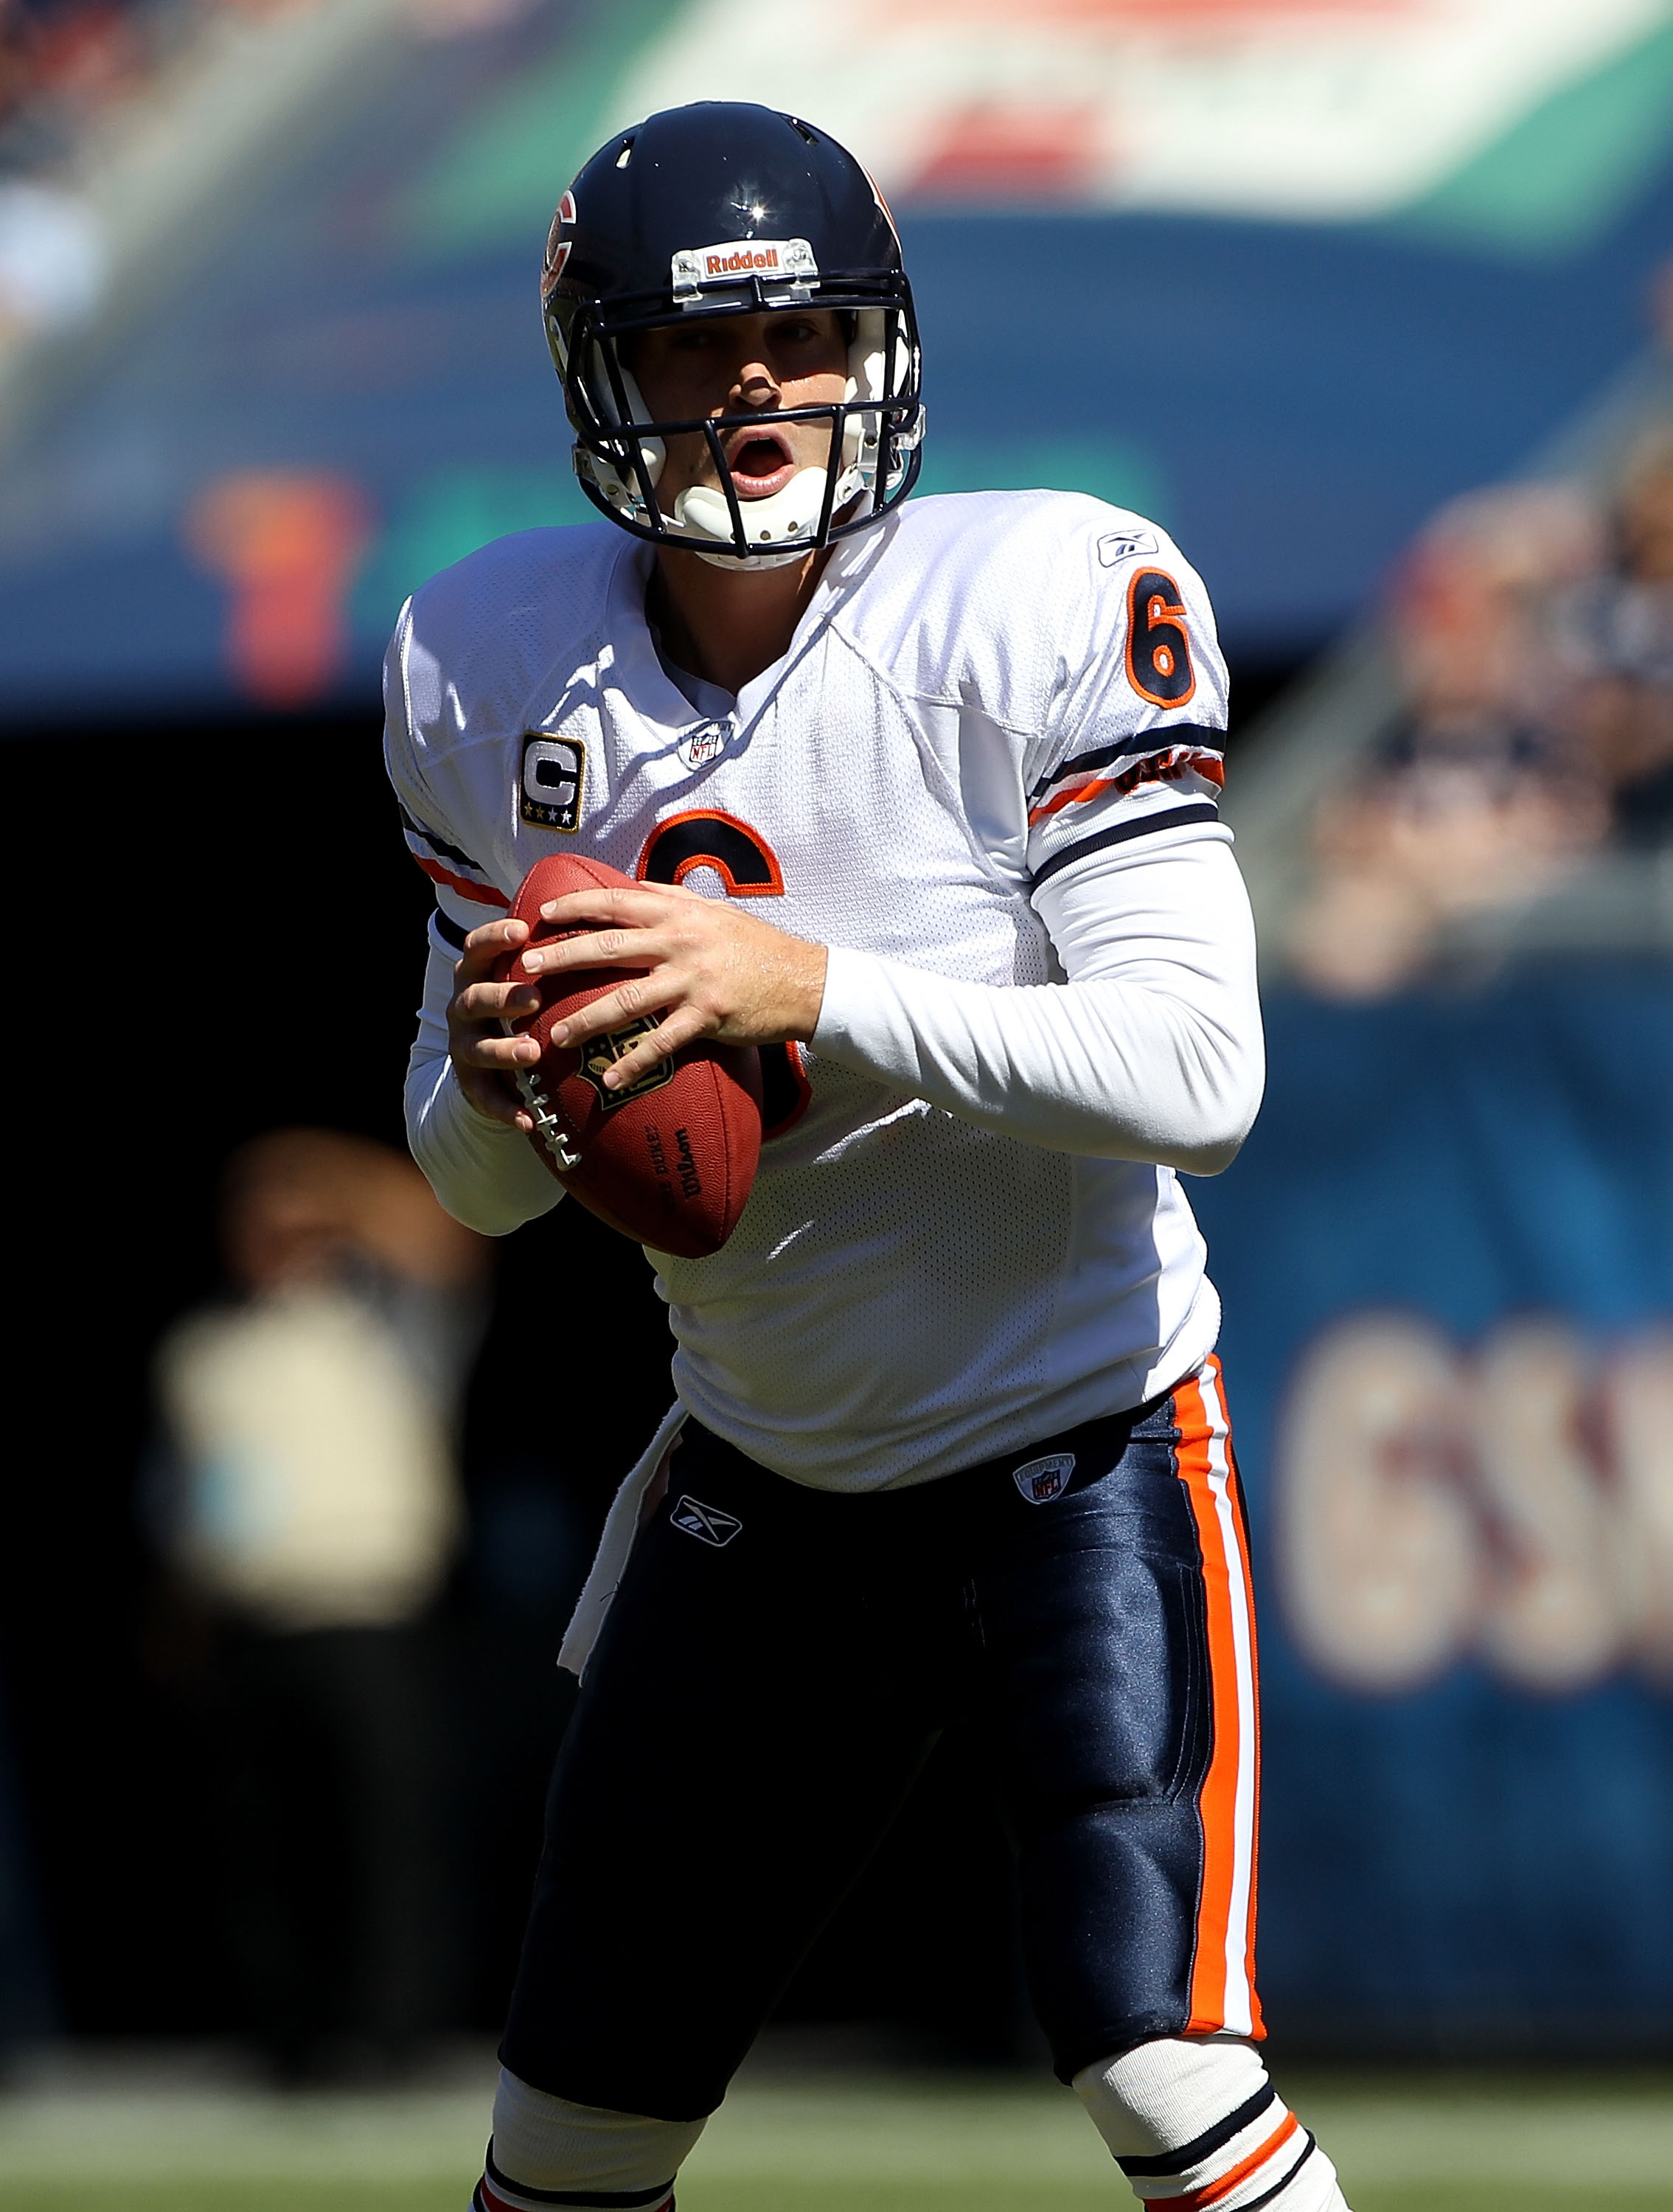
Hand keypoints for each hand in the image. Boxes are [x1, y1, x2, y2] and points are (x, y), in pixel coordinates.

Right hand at [447, 917, 543, 1128]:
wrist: (490, 1060)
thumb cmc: (522, 1002)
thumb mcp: (527, 973)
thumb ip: (550, 948)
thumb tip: (597, 907)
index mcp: (476, 973)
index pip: (476, 947)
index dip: (493, 937)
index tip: (521, 930)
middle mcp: (463, 1007)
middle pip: (474, 997)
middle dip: (502, 997)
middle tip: (534, 997)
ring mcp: (464, 1046)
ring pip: (477, 1048)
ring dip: (504, 1051)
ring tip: (532, 1053)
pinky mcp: (472, 1085)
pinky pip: (487, 1098)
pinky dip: (506, 1108)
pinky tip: (528, 1120)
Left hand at [513, 879, 827, 1092]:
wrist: (804, 980)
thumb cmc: (756, 946)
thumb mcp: (714, 911)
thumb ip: (671, 899)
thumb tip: (632, 888)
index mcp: (678, 914)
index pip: (615, 903)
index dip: (574, 907)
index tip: (541, 916)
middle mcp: (680, 943)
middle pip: (608, 948)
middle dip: (563, 958)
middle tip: (526, 971)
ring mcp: (693, 981)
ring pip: (628, 1000)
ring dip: (587, 1019)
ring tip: (556, 1035)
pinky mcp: (708, 1016)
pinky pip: (663, 1043)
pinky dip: (635, 1061)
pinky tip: (610, 1078)